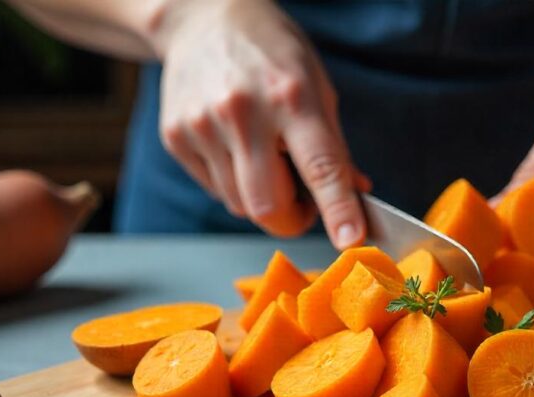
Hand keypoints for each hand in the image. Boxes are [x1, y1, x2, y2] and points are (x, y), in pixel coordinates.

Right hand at [154, 0, 366, 247]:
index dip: (337, 207)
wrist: (203, 18)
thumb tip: (357, 194)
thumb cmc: (270, 54)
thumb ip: (335, 147)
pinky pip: (215, 190)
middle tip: (303, 203)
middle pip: (268, 205)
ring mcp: (202, 124)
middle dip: (291, 218)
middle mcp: (243, 111)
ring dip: (262, 200)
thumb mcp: (316, 86)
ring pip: (240, 205)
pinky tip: (235, 148)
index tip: (350, 238)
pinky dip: (233, 184)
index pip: (320, 165)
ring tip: (266, 161)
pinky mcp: (176, 136)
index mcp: (291, 96)